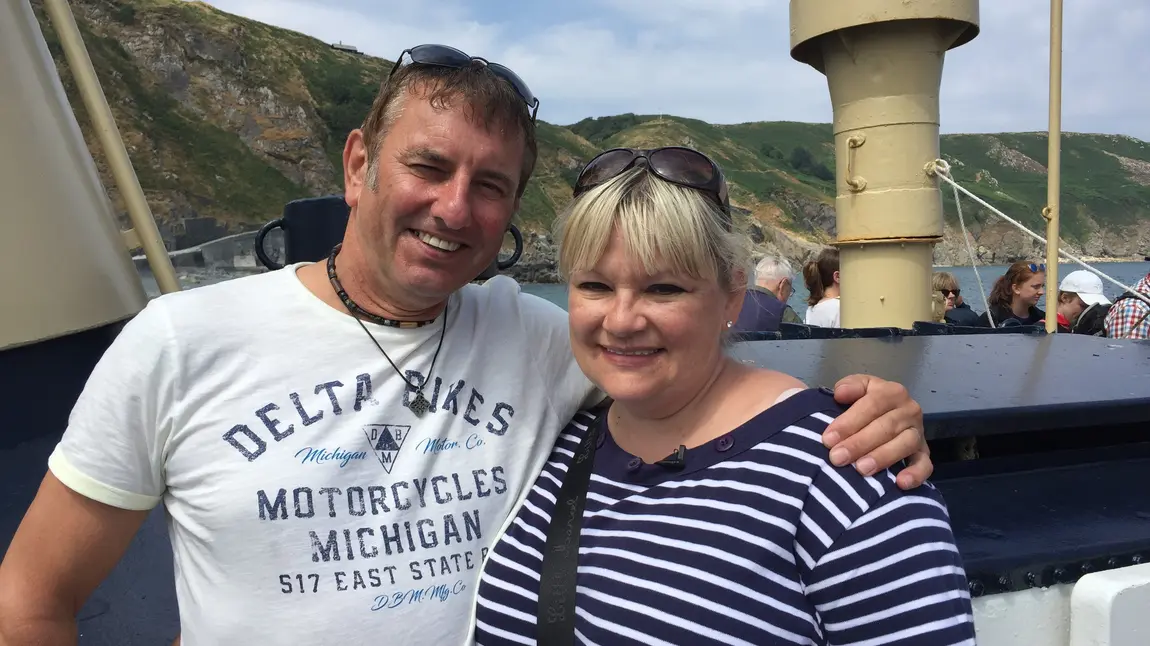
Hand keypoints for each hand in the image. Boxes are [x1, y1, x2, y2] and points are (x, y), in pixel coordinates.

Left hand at [820, 375, 930, 489]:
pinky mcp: (924, 453)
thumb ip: (849, 387)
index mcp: (891, 392)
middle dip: (859, 443)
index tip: (828, 439)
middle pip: (886, 427)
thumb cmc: (864, 405)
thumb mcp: (857, 389)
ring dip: (882, 458)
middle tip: (837, 458)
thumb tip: (840, 393)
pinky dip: (915, 474)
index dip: (849, 422)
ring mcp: (918, 433)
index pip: (871, 405)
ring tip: (861, 470)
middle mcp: (909, 410)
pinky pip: (925, 465)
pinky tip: (900, 483)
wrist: (885, 417)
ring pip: (904, 445)